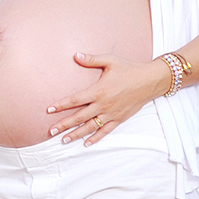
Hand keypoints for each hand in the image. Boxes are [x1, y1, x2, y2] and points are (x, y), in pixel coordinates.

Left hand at [45, 52, 167, 145]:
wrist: (150, 81)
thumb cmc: (128, 69)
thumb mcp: (110, 60)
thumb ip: (91, 59)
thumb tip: (75, 55)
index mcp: (98, 91)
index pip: (75, 100)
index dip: (61, 105)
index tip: (49, 110)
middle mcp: (103, 105)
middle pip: (79, 117)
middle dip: (64, 124)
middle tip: (51, 131)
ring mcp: (111, 114)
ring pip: (90, 127)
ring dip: (76, 134)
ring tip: (64, 140)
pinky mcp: (119, 119)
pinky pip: (105, 131)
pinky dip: (96, 138)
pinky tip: (87, 143)